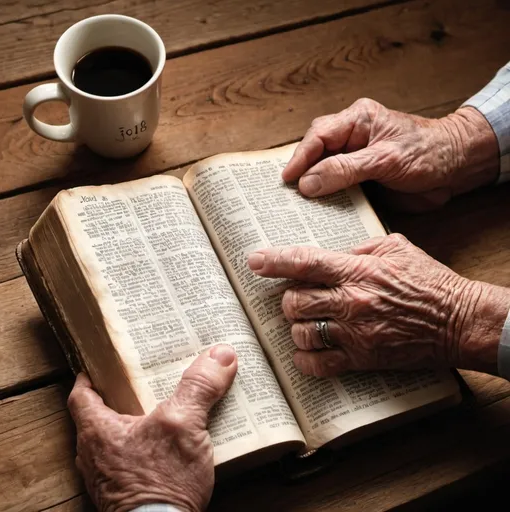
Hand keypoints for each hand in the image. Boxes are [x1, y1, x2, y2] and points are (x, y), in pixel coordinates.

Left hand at [67, 345, 237, 511]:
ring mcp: (110, 477)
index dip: (91, 375)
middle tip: (143, 379)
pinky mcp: (127, 492)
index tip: (104, 363)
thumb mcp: (183, 425)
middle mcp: (96, 455)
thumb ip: (199, 387)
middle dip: (121, 396)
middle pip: (100, 414)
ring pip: (117, 438)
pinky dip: (146, 447)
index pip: (81, 394)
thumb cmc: (161, 483)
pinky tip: (170, 444)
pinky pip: (132, 459)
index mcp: (98, 432)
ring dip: (135, 423)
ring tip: (161, 408)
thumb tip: (221, 354)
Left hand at [248, 235, 509, 375]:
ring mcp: (354, 333)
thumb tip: (332, 252)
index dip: (274, 261)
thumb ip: (359, 246)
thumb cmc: (429, 281)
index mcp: (356, 270)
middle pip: (294, 301)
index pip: (304, 262)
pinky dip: (305, 359)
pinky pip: (319, 364)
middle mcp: (350, 301)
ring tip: (305, 322)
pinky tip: (307, 351)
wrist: (458, 321)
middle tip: (295, 297)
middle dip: (288, 299)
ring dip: (296, 326)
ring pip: (301, 332)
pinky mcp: (362, 358)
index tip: (254, 261)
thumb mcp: (395, 247)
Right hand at [283, 99, 498, 210]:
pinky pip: (336, 187)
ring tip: (293, 204)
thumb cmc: (429, 153)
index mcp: (357, 120)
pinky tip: (316, 211)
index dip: (300, 158)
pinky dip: (325, 199)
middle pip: (315, 152)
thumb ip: (345, 169)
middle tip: (283, 193)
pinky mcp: (361, 179)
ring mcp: (355, 159)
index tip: (286, 180)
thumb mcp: (385, 160)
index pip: (318, 136)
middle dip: (300, 171)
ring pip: (322, 170)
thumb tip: (307, 183)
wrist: (457, 168)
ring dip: (310, 187)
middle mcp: (352, 137)